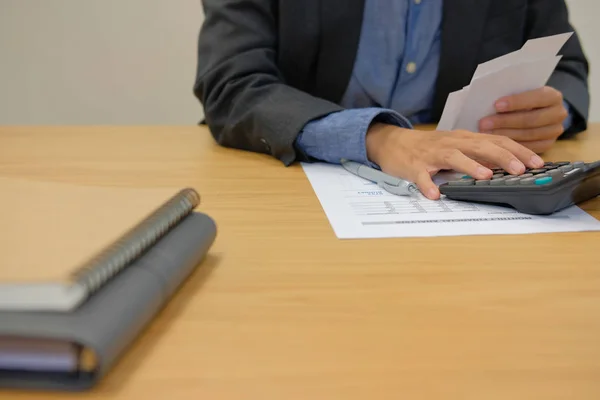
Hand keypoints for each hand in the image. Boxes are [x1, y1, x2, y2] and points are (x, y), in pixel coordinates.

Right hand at [365, 124, 544, 199]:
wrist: (393, 143)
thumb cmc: (429, 148)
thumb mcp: (457, 146)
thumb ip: (480, 154)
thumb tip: (508, 165)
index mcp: (464, 139)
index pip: (496, 141)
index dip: (518, 150)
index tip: (537, 162)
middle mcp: (451, 143)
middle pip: (480, 146)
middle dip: (502, 157)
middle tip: (520, 169)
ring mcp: (432, 154)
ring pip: (453, 157)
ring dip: (470, 166)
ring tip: (485, 177)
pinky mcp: (414, 166)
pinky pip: (421, 176)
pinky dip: (428, 184)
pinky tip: (435, 194)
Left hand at [478, 86, 567, 153]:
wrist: (536, 111)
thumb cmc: (521, 99)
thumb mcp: (519, 92)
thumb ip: (510, 94)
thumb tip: (489, 99)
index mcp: (553, 96)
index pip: (536, 98)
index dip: (516, 102)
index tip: (496, 105)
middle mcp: (558, 114)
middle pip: (531, 119)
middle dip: (505, 121)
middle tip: (484, 123)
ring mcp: (554, 131)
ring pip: (528, 135)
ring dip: (504, 135)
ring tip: (485, 133)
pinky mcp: (547, 145)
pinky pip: (528, 147)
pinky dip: (510, 146)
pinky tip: (494, 143)